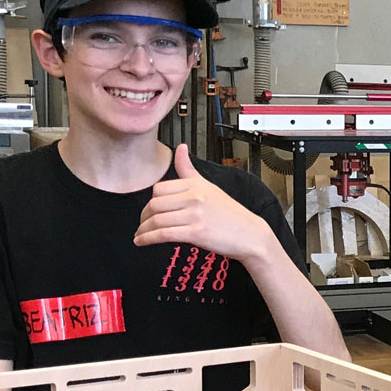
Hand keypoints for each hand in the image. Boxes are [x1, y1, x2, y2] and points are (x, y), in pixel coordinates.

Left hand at [136, 144, 277, 263]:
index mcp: (196, 185)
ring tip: (140, 235)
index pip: (159, 189)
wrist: (250, 234)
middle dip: (144, 217)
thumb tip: (180, 148)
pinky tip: (142, 241)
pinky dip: (148, 238)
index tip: (149, 211)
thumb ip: (189, 169)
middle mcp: (194, 197)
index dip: (150, 201)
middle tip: (142, 225)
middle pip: (155, 204)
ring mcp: (195, 214)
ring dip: (143, 230)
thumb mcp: (209, 186)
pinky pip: (163, 234)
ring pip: (157, 220)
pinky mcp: (196, 232)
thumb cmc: (231, 214)